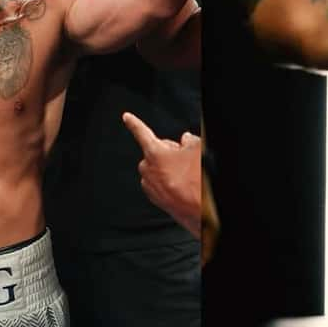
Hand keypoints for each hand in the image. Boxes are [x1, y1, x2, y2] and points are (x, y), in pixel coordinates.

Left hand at [123, 112, 201, 237]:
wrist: (201, 209)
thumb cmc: (197, 179)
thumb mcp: (198, 149)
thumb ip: (189, 140)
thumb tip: (186, 140)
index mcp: (155, 153)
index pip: (142, 133)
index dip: (134, 123)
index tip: (126, 117)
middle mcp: (148, 171)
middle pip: (155, 153)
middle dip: (168, 153)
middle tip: (184, 159)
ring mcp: (151, 188)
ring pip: (158, 170)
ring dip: (169, 169)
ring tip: (188, 175)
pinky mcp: (157, 201)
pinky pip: (160, 184)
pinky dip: (170, 183)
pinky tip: (185, 186)